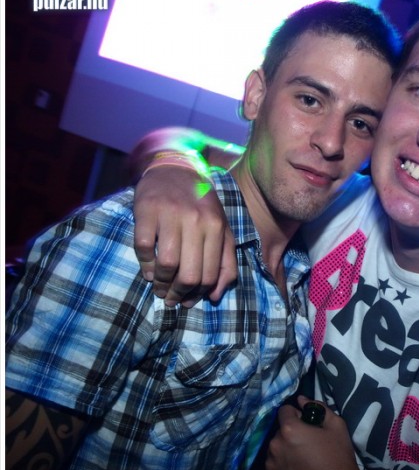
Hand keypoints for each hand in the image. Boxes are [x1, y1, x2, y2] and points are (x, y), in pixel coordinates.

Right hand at [133, 165, 236, 306]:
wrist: (175, 169)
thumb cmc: (200, 205)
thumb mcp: (221, 228)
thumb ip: (225, 261)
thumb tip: (215, 296)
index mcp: (217, 227)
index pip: (209, 274)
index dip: (198, 294)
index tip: (188, 300)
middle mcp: (196, 221)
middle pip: (189, 273)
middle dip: (179, 294)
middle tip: (171, 299)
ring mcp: (170, 215)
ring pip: (166, 264)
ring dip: (161, 283)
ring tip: (159, 287)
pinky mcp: (147, 210)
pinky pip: (143, 248)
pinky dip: (144, 265)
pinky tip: (148, 270)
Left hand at [265, 396, 364, 469]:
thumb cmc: (338, 457)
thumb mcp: (336, 427)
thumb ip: (319, 408)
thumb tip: (302, 400)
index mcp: (290, 430)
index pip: (284, 410)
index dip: (296, 415)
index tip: (306, 424)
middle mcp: (275, 445)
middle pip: (280, 431)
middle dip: (291, 434)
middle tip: (307, 443)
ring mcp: (271, 464)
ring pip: (276, 449)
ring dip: (286, 450)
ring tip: (302, 459)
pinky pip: (274, 465)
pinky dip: (282, 466)